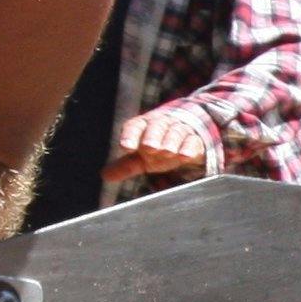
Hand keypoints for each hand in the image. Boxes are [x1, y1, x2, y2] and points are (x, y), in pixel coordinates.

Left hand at [102, 104, 218, 185]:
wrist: (186, 136)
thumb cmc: (159, 146)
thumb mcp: (142, 157)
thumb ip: (126, 165)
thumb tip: (104, 176)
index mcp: (143, 126)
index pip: (134, 127)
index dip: (130, 136)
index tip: (126, 148)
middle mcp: (161, 125)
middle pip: (156, 126)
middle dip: (152, 136)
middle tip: (149, 147)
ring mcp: (179, 131)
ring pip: (175, 132)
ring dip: (171, 141)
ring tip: (167, 151)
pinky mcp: (195, 140)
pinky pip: (193, 141)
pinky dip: (189, 148)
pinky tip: (185, 155)